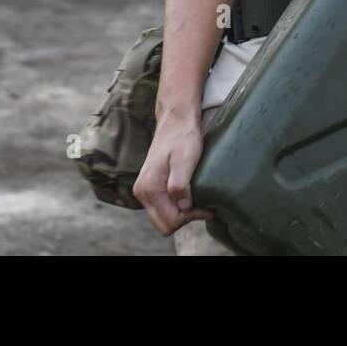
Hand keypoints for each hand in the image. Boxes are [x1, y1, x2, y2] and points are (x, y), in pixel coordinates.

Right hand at [132, 115, 213, 235]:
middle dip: (184, 218)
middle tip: (201, 203)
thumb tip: (182, 208)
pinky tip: (189, 193)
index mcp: (148, 188)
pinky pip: (164, 207)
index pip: (169, 222)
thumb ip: (180, 184)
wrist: (176, 120)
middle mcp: (141, 192)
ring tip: (196, 196)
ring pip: (164, 218)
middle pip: (164, 224)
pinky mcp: (150, 187)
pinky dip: (177, 206)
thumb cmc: (183, 137)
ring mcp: (144, 190)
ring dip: (181, 213)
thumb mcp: (185, 159)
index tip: (205, 205)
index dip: (189, 217)